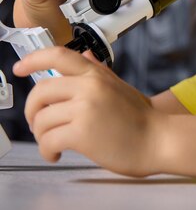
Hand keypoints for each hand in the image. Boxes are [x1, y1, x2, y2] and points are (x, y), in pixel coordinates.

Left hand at [13, 47, 162, 176]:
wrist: (160, 141)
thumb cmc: (144, 120)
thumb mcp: (122, 88)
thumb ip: (99, 72)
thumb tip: (85, 57)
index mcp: (97, 76)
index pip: (58, 55)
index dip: (33, 60)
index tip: (20, 68)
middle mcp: (90, 88)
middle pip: (40, 92)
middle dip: (32, 111)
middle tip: (38, 123)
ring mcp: (85, 109)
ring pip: (41, 120)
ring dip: (42, 136)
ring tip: (54, 144)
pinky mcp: (82, 133)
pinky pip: (48, 141)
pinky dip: (47, 151)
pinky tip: (57, 154)